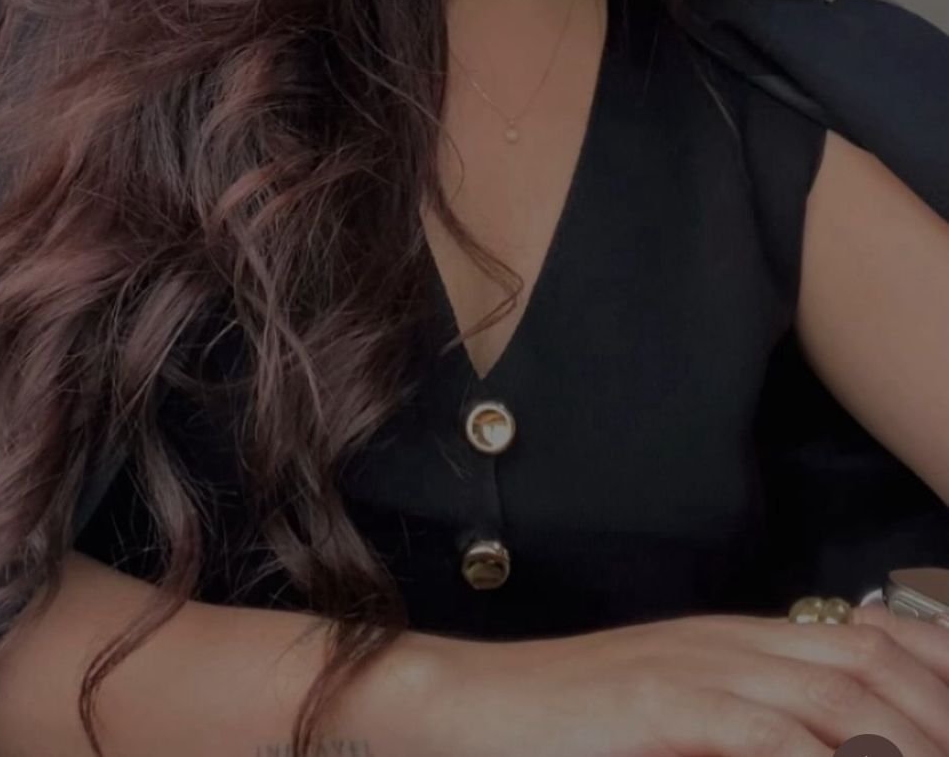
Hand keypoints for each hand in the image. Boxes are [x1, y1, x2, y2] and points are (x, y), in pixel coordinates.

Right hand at [426, 603, 948, 755]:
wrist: (474, 704)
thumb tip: (817, 739)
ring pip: (833, 695)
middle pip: (866, 665)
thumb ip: (741, 721)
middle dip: (934, 715)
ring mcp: (694, 670)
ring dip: (898, 740)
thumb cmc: (569, 724)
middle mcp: (727, 644)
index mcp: (735, 641)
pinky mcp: (660, 706)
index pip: (865, 636)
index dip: (932, 667)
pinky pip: (763, 733)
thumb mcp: (671, 712)